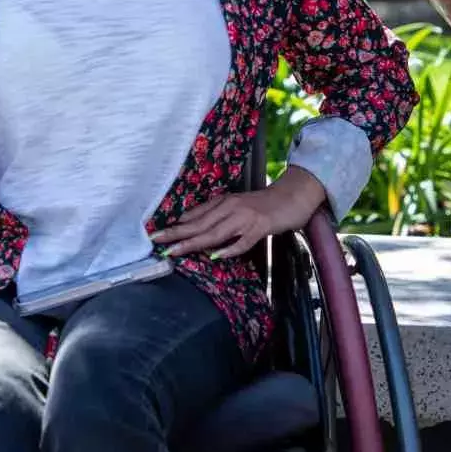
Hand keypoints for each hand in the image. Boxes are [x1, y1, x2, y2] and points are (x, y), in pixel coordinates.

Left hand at [150, 167, 328, 258]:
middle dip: (177, 234)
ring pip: (215, 232)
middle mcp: (231, 207)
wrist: (293, 195)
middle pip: (199, 224)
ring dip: (194, 242)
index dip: (176, 226)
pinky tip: (218, 255)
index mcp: (223, 202)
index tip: (157, 234)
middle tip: (157, 241)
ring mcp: (246, 217)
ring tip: (176, 251)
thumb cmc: (265, 205)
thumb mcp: (237, 207)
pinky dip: (230, 248)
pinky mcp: (261, 225)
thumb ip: (219, 217)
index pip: (195, 216)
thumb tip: (196, 231)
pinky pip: (243, 240)